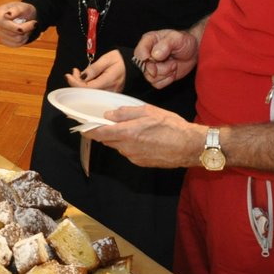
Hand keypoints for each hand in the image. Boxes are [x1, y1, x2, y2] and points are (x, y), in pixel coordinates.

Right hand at [0, 1, 37, 46]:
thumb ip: (16, 10)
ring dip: (25, 34)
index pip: (6, 23)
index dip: (21, 25)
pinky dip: (23, 40)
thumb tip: (7, 15)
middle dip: (26, 29)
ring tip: (27, 27)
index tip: (34, 22)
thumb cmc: (24, 11)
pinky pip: (16, 44)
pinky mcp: (4, 41)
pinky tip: (23, 33)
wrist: (26, 17)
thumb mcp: (24, 7)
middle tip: (34, 24)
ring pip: (16, 39)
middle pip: (13, 32)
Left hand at [66, 49, 124, 91]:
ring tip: (78, 73)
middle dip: (76, 82)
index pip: (87, 88)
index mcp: (108, 81)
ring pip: (90, 94)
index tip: (68, 75)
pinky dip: (87, 86)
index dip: (75, 83)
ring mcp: (109, 94)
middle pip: (87, 93)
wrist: (134, 64)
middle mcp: (109, 91)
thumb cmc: (120, 60)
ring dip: (81, 84)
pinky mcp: (109, 94)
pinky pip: (95, 93)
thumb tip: (82, 77)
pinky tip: (85, 78)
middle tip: (74, 72)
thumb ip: (94, 68)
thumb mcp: (107, 59)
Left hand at [85, 105, 204, 167]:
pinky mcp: (141, 162)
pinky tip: (144, 139)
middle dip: (106, 132)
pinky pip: (129, 152)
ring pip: (119, 146)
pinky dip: (131, 145)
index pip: (99, 133)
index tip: (83, 125)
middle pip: (107, 140)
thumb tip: (109, 115)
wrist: (189, 146)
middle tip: (110, 122)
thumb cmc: (172, 126)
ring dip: (120, 138)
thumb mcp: (149, 111)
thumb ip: (126, 113)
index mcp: (127, 133)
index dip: (89, 129)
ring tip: (134, 128)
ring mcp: (134, 157)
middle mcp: (127, 147)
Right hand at [132, 28, 199, 89]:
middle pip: (144, 68)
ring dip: (165, 74)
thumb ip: (166, 44)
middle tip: (173, 62)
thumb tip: (155, 54)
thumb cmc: (184, 42)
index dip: (145, 59)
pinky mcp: (157, 76)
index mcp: (148, 41)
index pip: (139, 53)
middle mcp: (147, 54)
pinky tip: (172, 72)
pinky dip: (167, 80)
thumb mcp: (177, 38)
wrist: (193, 52)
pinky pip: (157, 84)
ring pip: (150, 78)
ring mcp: (151, 66)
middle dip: (161, 68)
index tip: (157, 59)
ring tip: (173, 65)